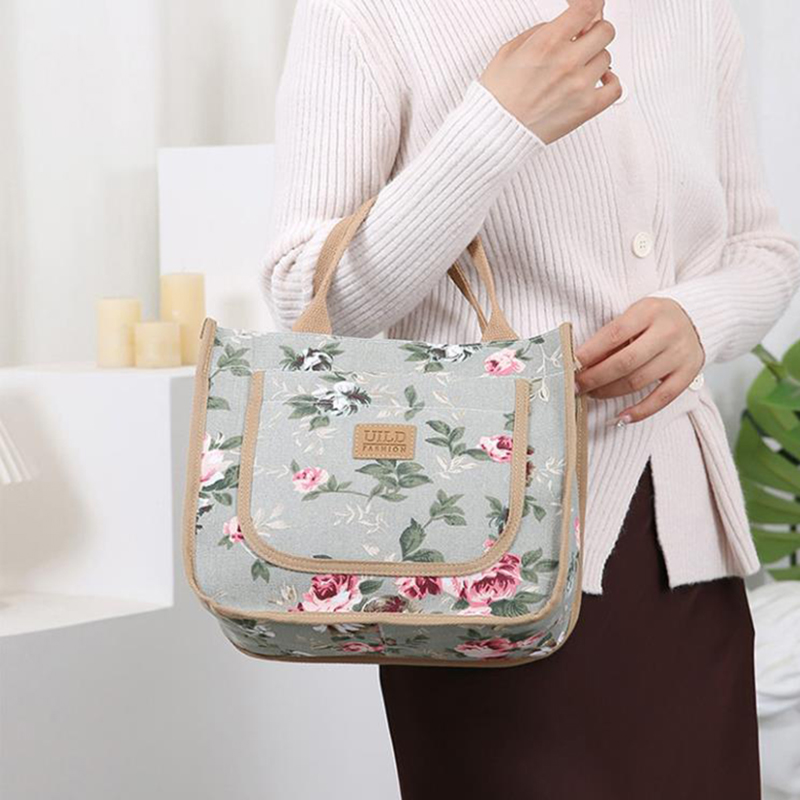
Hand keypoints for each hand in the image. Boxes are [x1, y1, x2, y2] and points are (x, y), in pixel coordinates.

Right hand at [479, 0, 619, 144]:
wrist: (494, 132)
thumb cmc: (497, 97)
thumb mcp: (509, 51)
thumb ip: (540, 32)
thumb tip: (562, 26)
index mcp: (548, 42)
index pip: (587, 7)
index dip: (589, 4)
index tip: (585, 8)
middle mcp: (567, 61)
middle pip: (605, 30)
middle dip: (594, 32)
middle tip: (583, 41)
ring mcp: (580, 85)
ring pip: (607, 58)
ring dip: (594, 60)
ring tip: (577, 69)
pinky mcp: (586, 108)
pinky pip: (615, 88)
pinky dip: (611, 82)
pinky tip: (600, 81)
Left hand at [573, 298, 705, 423]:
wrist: (696, 318)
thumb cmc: (654, 319)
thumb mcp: (634, 315)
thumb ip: (612, 336)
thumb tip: (582, 363)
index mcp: (650, 311)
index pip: (614, 334)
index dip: (591, 352)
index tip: (572, 365)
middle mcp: (668, 331)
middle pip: (626, 361)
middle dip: (596, 377)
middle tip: (577, 386)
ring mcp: (680, 354)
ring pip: (640, 380)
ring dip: (610, 392)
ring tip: (592, 394)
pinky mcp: (688, 373)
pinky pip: (662, 398)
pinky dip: (641, 410)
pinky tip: (622, 416)